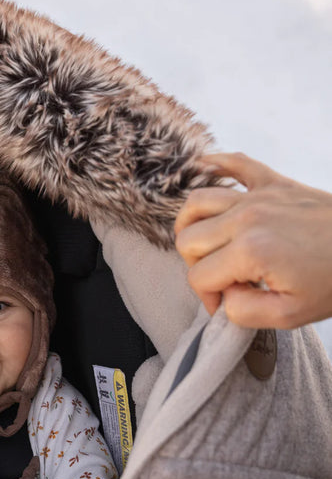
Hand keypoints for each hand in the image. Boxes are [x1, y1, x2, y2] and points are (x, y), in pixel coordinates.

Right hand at [174, 152, 331, 328]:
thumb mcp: (290, 315)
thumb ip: (243, 311)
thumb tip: (223, 295)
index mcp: (249, 251)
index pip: (198, 276)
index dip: (207, 297)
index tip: (227, 302)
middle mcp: (246, 218)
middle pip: (188, 240)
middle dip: (196, 265)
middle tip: (221, 278)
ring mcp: (258, 196)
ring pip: (196, 203)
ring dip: (192, 226)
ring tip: (207, 244)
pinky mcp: (274, 183)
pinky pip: (234, 163)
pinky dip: (214, 166)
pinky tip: (203, 172)